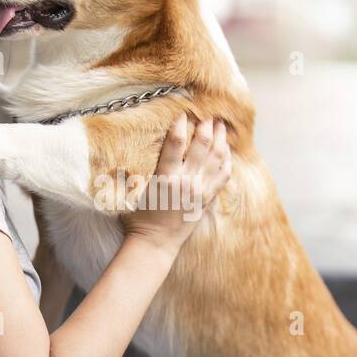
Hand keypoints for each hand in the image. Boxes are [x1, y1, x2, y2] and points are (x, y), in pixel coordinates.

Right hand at [122, 113, 230, 254]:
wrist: (156, 243)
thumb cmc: (139, 218)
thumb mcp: (133, 191)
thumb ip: (137, 169)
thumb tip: (129, 147)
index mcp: (165, 178)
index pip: (175, 143)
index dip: (180, 124)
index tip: (182, 112)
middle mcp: (186, 182)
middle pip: (202, 146)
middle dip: (206, 126)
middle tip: (208, 113)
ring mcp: (200, 191)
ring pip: (217, 157)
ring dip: (220, 138)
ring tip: (221, 124)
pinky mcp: (208, 199)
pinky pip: (223, 175)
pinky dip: (227, 159)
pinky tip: (227, 149)